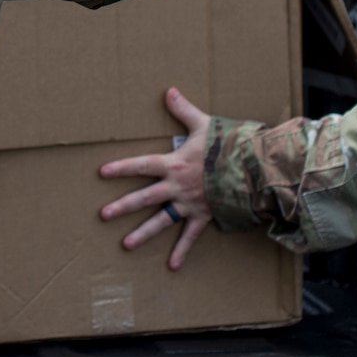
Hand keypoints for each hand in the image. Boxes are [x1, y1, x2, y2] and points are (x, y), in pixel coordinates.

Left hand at [97, 88, 212, 269]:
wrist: (255, 169)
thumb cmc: (230, 145)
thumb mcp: (204, 124)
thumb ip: (183, 110)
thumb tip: (169, 90)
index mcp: (174, 163)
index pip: (141, 165)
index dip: (121, 168)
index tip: (101, 173)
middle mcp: (177, 186)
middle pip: (144, 197)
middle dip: (123, 206)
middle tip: (103, 215)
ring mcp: (189, 203)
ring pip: (161, 220)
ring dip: (143, 233)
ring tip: (126, 244)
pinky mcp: (204, 216)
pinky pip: (190, 236)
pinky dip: (182, 251)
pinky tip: (172, 266)